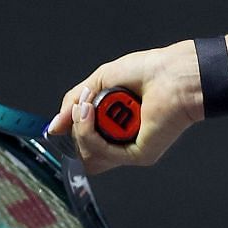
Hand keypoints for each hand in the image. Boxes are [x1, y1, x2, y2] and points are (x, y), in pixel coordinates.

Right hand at [48, 40, 203, 175]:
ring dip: (80, 129)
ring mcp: (130, 150)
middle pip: (82, 154)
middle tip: (84, 104)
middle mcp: (123, 142)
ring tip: (89, 105)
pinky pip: (100, 153)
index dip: (73, 131)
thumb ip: (74, 105)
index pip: (83, 145)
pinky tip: (93, 112)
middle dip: (76, 127)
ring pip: (87, 156)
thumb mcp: (101, 81)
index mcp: (115, 127)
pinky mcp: (139, 155)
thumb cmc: (148, 71)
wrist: (174, 72)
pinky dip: (89, 132)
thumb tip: (52, 127)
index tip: (70, 113)